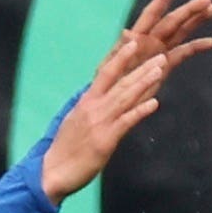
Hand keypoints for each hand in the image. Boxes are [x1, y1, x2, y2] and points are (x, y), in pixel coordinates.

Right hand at [39, 0, 211, 203]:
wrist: (51, 172)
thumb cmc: (66, 150)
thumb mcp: (80, 123)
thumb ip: (94, 110)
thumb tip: (103, 101)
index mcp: (87, 101)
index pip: (105, 73)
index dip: (121, 56)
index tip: (133, 40)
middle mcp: (93, 107)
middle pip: (120, 82)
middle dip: (141, 67)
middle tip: (160, 54)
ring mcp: (100, 122)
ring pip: (125, 97)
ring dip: (144, 82)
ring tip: (161, 69)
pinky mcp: (105, 140)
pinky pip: (125, 123)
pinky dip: (139, 111)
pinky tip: (154, 103)